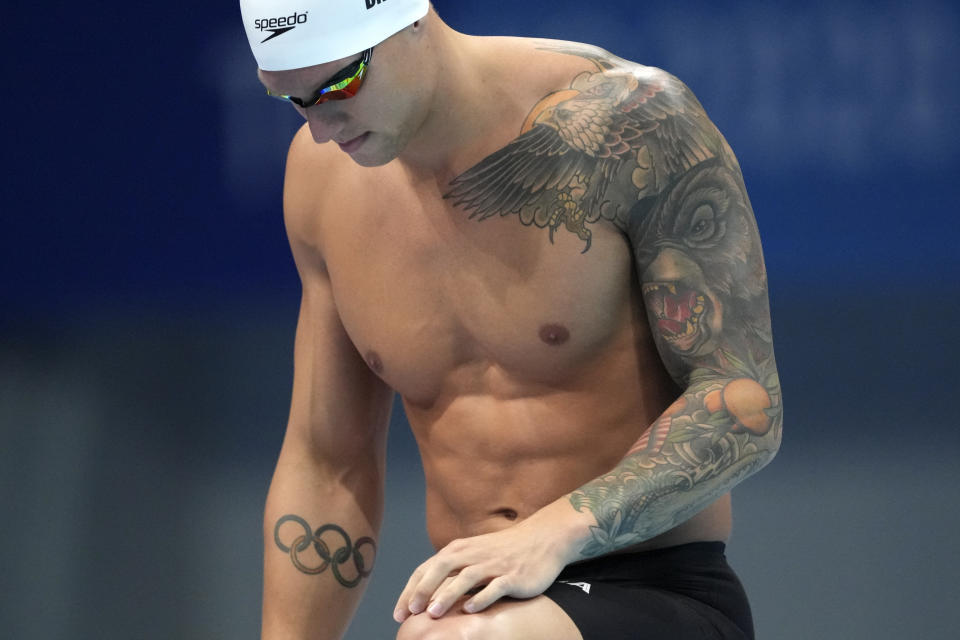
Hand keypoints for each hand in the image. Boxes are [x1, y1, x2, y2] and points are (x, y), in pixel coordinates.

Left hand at [393, 516, 572, 620]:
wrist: (543, 539)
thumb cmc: (504, 552)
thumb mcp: (473, 555)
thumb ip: (452, 571)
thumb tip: (427, 595)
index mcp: (460, 549)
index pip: (427, 569)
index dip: (411, 590)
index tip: (399, 613)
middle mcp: (473, 554)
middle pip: (441, 569)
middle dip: (423, 590)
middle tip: (410, 613)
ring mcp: (494, 564)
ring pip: (465, 577)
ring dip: (447, 595)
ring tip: (433, 614)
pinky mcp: (513, 575)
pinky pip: (494, 587)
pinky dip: (481, 598)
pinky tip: (469, 611)